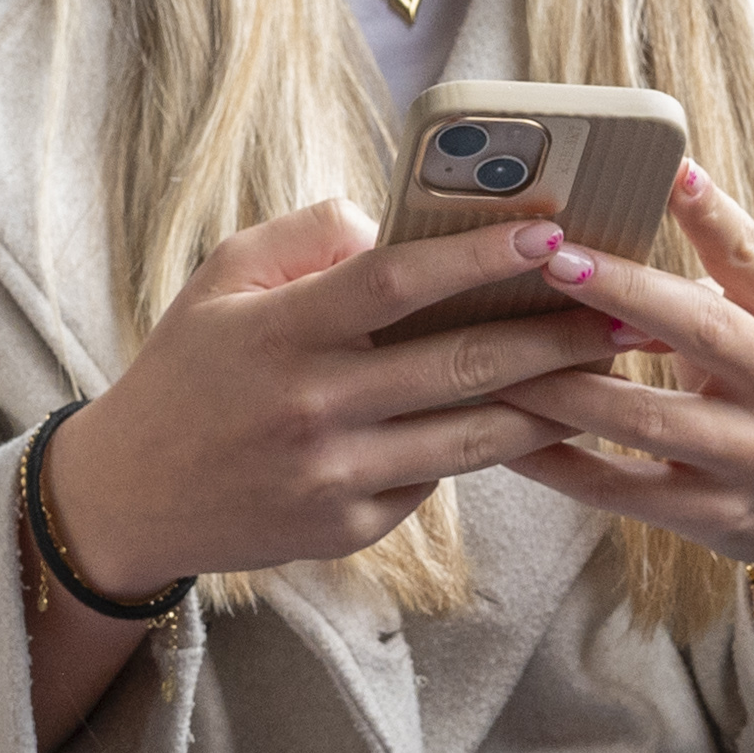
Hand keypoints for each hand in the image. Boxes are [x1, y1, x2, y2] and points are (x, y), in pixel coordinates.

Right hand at [35, 200, 632, 595]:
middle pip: (460, 364)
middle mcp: (314, 406)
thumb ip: (305, 235)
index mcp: (280, 331)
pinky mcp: (349, 529)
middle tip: (625, 308)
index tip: (550, 231)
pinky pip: (436, 479)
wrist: (128, 498)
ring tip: (610, 368)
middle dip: (556, 335)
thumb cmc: (185, 372)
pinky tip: (529, 420)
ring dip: (551, 401)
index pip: (396, 283)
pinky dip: (482, 447)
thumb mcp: (220, 280)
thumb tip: (392, 223)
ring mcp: (335, 475)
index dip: (478, 256)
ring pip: (472, 435)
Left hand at [488, 164, 753, 611]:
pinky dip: (559, 465)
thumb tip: (643, 199)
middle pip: (700, 327)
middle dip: (621, 291)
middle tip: (551, 260)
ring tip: (497, 356)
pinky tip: (507, 440)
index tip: (664, 171)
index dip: (710, 213)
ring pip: (644, 417)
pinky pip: (621, 489)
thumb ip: (717, 275)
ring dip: (563, 386)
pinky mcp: (712, 514)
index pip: (752, 257)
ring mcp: (749, 455)